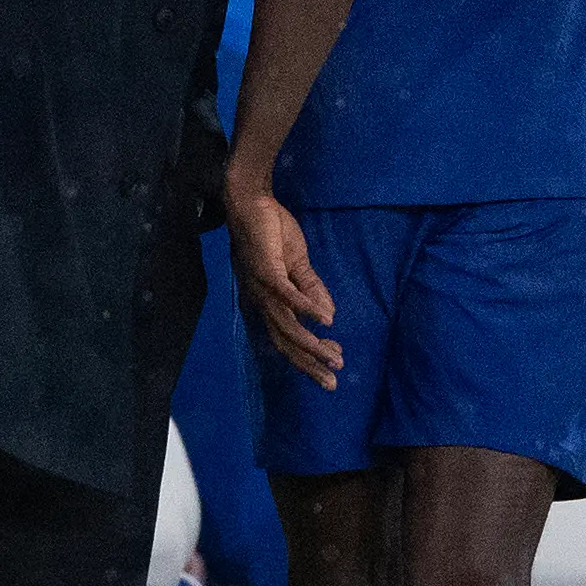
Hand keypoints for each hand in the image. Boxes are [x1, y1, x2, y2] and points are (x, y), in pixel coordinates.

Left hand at [224, 171, 341, 388]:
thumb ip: (312, 288)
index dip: (308, 357)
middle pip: (286, 342)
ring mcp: (263, 288)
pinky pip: (288, 295)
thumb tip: (328, 316)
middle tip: (332, 382)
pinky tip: (326, 320)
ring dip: (311, 344)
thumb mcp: (298, 263)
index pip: (288, 338)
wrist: (251, 203)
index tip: (331, 368)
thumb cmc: (271, 231)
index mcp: (268, 302)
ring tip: (334, 357)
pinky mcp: (267, 270)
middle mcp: (263, 302)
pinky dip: (307, 309)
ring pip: (288, 326)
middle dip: (310, 364)